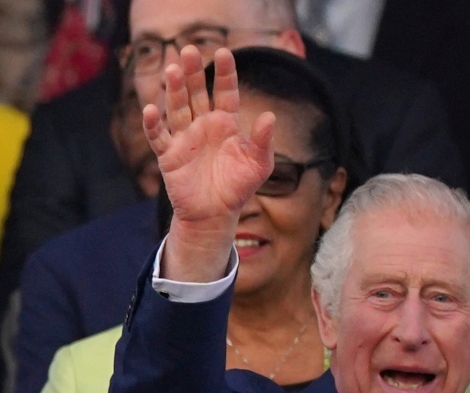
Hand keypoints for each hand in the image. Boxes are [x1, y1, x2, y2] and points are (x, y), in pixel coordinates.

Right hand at [142, 46, 274, 280]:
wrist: (215, 216)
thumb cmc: (238, 189)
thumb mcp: (259, 166)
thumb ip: (263, 142)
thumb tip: (269, 116)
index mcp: (226, 124)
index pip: (225, 92)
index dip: (224, 73)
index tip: (224, 52)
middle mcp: (203, 125)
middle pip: (197, 92)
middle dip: (193, 72)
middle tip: (190, 50)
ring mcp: (184, 138)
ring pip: (177, 108)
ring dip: (174, 90)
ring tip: (172, 69)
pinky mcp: (169, 155)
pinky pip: (158, 137)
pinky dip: (153, 124)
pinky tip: (150, 110)